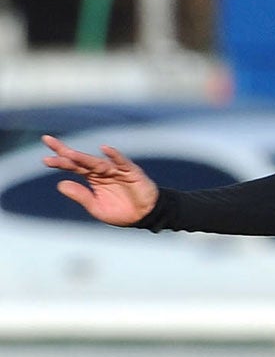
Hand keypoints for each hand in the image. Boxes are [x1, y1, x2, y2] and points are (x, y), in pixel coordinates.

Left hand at [41, 136, 159, 225]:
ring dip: (83, 157)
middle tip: (48, 141)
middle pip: (81, 159)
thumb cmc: (122, 212)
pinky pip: (122, 162)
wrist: (145, 216)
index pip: (73, 166)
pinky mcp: (131, 172)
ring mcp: (116, 170)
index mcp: (92, 178)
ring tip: (69, 153)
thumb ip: (81, 196)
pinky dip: (115, 156)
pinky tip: (105, 149)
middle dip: (65, 151)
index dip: (60, 162)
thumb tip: (60, 184)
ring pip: (97, 162)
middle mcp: (102, 171)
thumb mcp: (96, 207)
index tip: (46, 160)